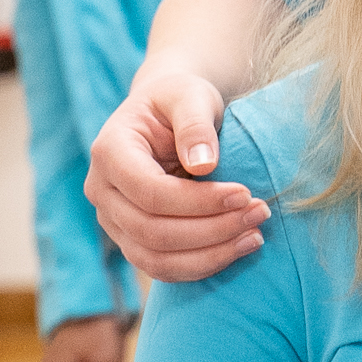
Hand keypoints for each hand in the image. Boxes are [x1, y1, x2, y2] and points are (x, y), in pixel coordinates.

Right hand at [85, 71, 268, 282]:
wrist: (166, 112)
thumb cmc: (179, 98)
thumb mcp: (190, 95)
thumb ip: (195, 124)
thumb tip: (204, 166)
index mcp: (109, 151)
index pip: (150, 191)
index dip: (198, 201)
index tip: (244, 193)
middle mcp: (102, 192)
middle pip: (152, 231)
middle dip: (211, 229)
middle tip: (259, 213)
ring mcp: (113, 220)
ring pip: (155, 258)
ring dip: (209, 255)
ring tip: (255, 236)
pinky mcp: (131, 239)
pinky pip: (162, 266)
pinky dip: (201, 264)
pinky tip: (238, 247)